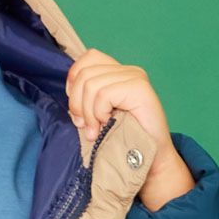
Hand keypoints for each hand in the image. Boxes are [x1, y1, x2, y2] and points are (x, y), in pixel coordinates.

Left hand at [65, 48, 194, 209]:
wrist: (151, 159)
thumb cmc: (122, 140)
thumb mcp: (97, 115)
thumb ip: (86, 98)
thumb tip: (68, 90)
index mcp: (118, 73)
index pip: (88, 59)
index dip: (74, 81)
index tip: (77, 108)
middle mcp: (128, 71)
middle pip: (84, 74)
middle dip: (77, 104)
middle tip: (84, 126)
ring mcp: (135, 78)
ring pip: (91, 84)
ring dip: (88, 113)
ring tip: (95, 130)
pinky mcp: (140, 88)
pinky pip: (104, 94)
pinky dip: (99, 113)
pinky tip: (107, 125)